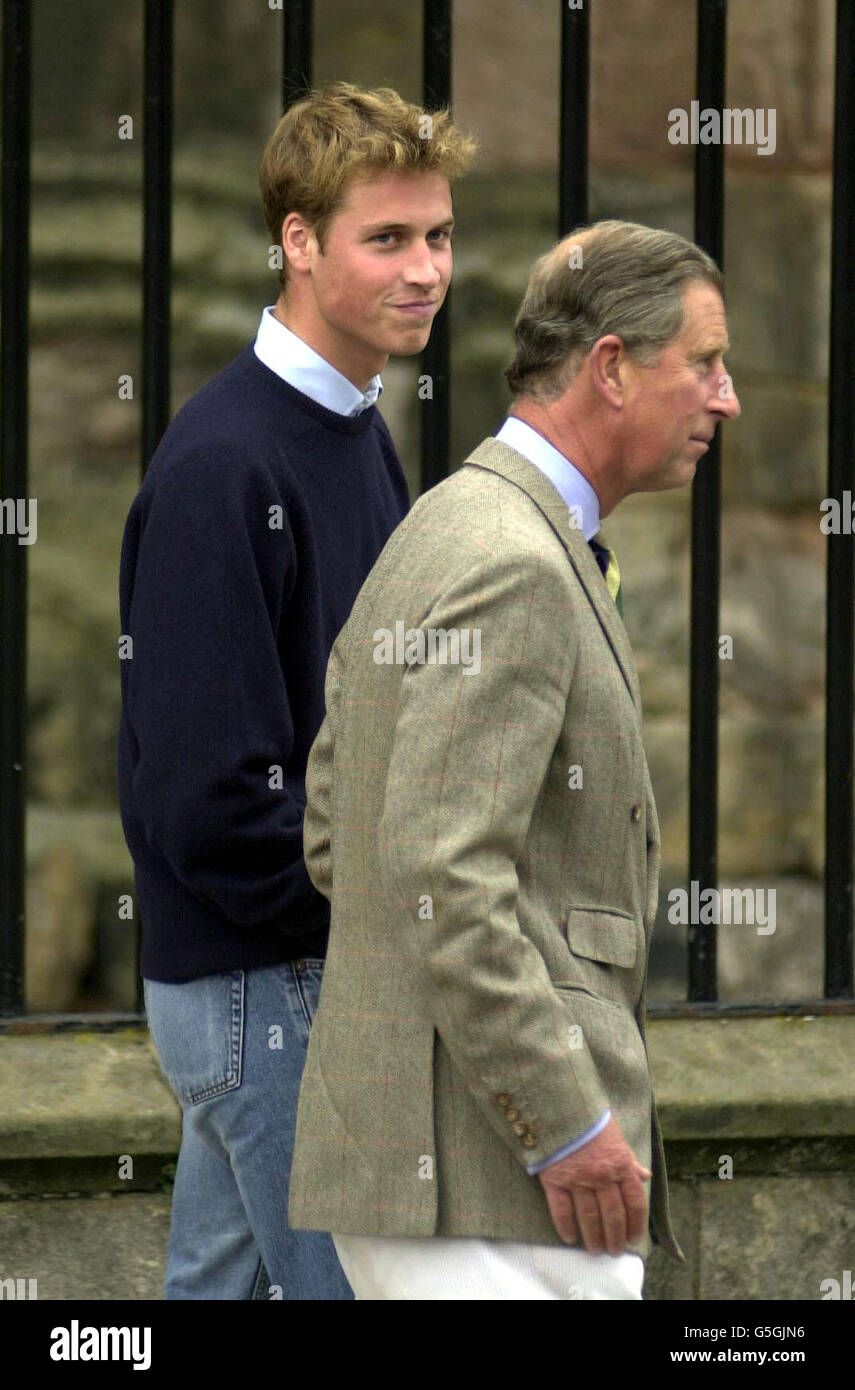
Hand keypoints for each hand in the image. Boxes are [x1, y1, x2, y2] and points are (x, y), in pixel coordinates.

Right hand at [536, 1116, 650, 1255]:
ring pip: (590, 1217)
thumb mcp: (616, 1134)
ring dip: (594, 1238)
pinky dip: (566, 1227)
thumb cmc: (588, 1117)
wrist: (557, 1104)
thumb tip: (645, 1176)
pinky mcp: (554, 1180)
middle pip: (613, 1215)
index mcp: (620, 1164)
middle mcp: (601, 1175)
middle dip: (616, 1238)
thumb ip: (629, 1159)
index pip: (635, 1202)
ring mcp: (577, 1179)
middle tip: (614, 1252)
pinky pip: (561, 1210)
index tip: (634, 1239)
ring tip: (596, 1251)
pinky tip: (570, 1238)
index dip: (636, 1224)